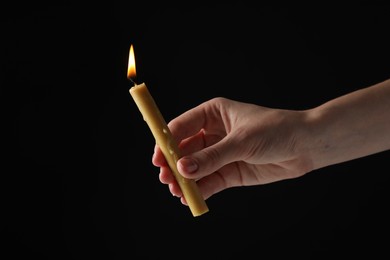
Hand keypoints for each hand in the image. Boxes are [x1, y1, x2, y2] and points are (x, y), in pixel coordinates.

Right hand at [152, 97, 312, 203]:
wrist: (306, 146)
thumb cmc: (276, 130)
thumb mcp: (242, 141)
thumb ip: (212, 157)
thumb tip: (183, 168)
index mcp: (213, 114)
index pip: (181, 126)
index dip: (166, 141)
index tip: (158, 157)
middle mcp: (213, 133)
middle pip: (184, 149)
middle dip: (174, 164)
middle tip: (166, 178)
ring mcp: (221, 153)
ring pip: (195, 167)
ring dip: (185, 179)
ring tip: (177, 190)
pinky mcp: (230, 172)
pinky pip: (210, 181)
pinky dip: (200, 190)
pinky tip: (191, 197)